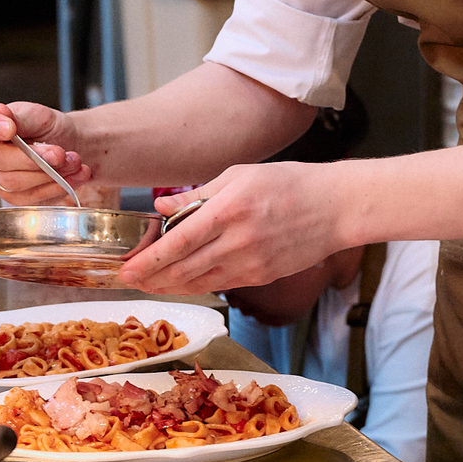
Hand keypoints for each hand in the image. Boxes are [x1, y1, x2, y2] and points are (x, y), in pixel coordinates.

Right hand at [0, 101, 91, 205]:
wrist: (64, 145)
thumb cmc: (45, 128)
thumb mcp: (37, 115)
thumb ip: (20, 117)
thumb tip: (0, 111)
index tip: (10, 129)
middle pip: (0, 161)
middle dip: (36, 158)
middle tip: (60, 153)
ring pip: (16, 183)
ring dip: (50, 174)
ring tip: (73, 161)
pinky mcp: (11, 197)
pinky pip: (31, 197)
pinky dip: (57, 187)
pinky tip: (73, 175)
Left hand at [119, 162, 348, 293]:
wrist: (336, 208)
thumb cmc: (290, 183)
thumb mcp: (240, 175)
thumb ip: (198, 195)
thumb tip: (161, 208)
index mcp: (229, 210)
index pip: (177, 243)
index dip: (148, 260)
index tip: (126, 268)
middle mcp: (238, 241)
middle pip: (183, 269)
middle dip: (150, 279)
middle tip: (126, 280)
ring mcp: (252, 263)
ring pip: (199, 283)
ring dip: (169, 287)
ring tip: (148, 285)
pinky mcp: (262, 276)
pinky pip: (221, 284)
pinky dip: (197, 286)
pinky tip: (181, 283)